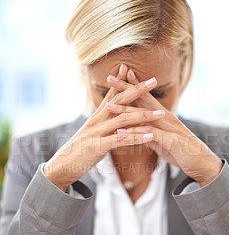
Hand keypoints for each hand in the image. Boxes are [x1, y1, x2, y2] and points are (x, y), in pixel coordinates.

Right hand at [43, 65, 164, 191]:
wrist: (61, 167)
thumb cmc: (78, 151)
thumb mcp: (90, 133)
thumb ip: (101, 123)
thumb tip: (110, 115)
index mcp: (95, 117)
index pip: (110, 95)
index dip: (119, 81)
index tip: (129, 67)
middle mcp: (96, 121)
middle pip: (119, 101)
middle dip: (137, 90)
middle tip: (154, 80)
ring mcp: (96, 133)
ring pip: (123, 120)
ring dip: (143, 115)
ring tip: (161, 113)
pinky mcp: (98, 146)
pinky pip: (121, 140)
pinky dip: (137, 137)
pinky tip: (150, 136)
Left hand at [105, 69, 222, 186]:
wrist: (202, 163)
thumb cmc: (182, 152)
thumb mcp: (162, 142)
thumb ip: (149, 134)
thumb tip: (137, 132)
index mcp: (163, 116)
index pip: (145, 96)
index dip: (132, 85)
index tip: (117, 76)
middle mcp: (165, 117)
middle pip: (143, 99)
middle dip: (125, 88)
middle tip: (109, 78)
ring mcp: (169, 127)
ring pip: (143, 115)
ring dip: (125, 110)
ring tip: (108, 106)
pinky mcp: (171, 140)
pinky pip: (150, 134)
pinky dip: (135, 132)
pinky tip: (121, 132)